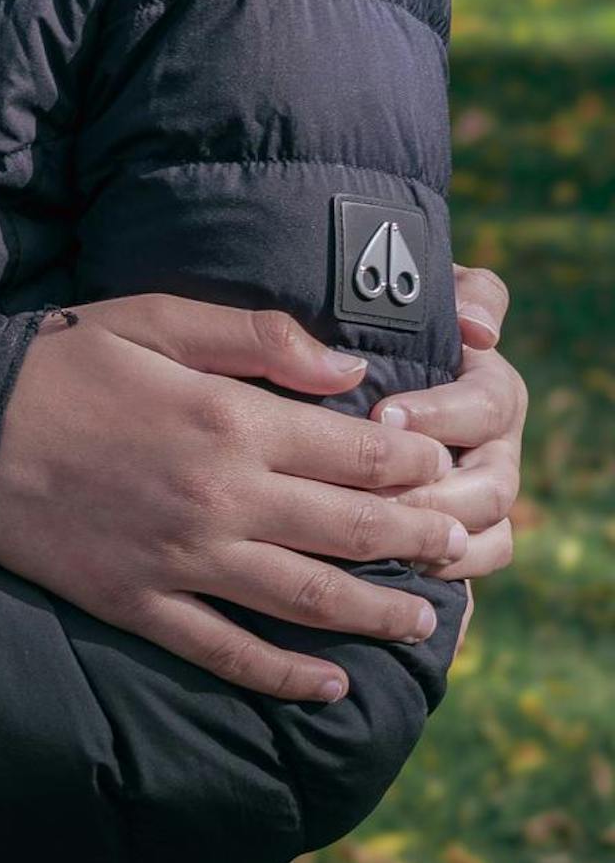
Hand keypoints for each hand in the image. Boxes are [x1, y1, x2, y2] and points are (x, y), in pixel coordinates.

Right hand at [0, 294, 469, 703]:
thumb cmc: (63, 360)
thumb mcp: (158, 319)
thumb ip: (257, 337)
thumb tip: (346, 368)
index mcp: (231, 421)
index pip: (357, 451)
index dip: (414, 463)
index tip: (443, 467)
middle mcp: (221, 499)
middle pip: (350, 530)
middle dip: (417, 540)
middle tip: (458, 545)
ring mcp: (183, 561)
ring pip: (308, 600)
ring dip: (378, 613)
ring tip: (425, 620)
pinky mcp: (142, 605)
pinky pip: (230, 653)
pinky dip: (287, 676)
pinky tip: (331, 683)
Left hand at [376, 262, 524, 583]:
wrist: (364, 372)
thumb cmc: (395, 324)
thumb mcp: (429, 293)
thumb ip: (465, 294)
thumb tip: (480, 328)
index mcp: (492, 389)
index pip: (484, 405)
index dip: (440, 413)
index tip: (384, 412)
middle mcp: (498, 445)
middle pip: (493, 484)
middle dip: (434, 490)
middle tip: (373, 490)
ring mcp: (485, 492)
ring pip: (488, 531)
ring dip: (438, 537)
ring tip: (379, 532)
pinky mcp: (466, 529)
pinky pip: (477, 561)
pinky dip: (447, 569)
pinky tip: (395, 565)